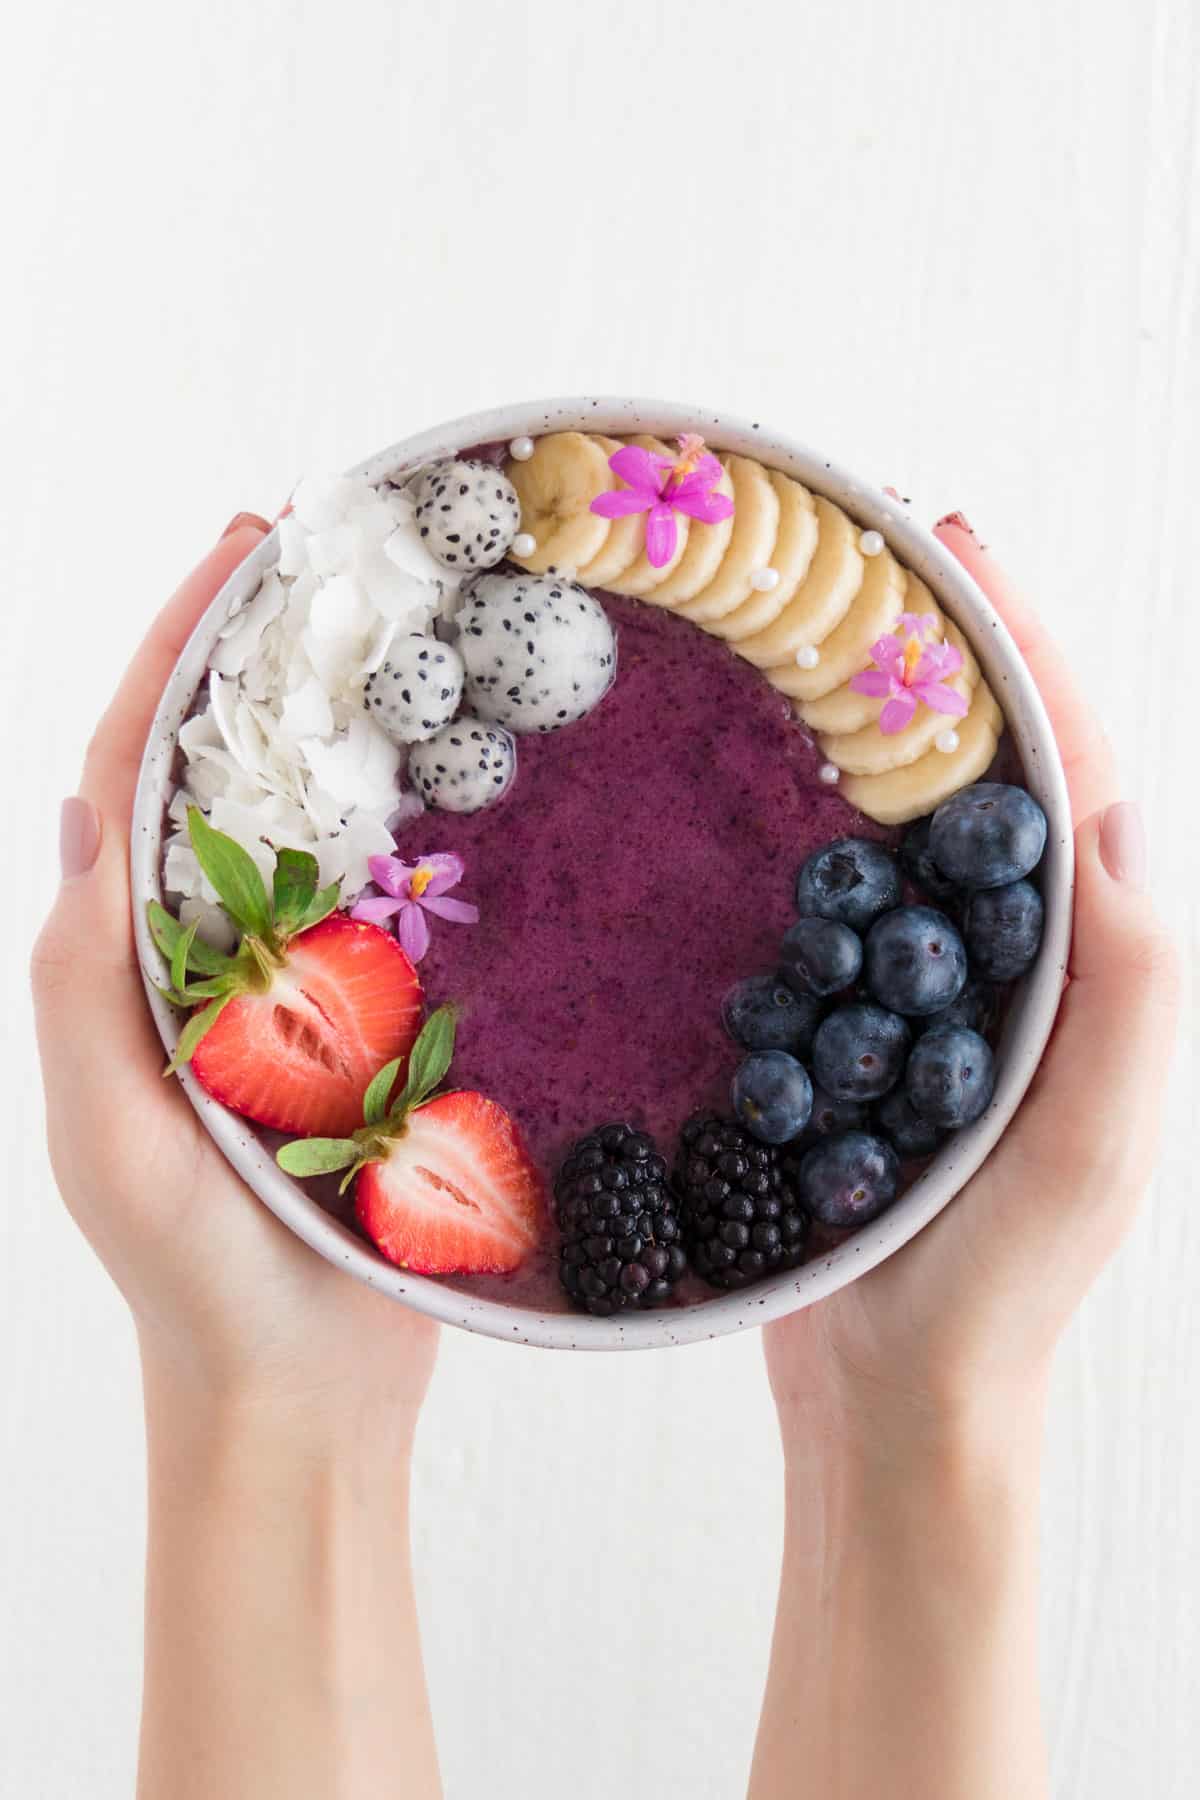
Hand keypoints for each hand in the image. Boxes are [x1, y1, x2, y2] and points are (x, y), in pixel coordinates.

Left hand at [32, 517, 437, 1434]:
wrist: (298, 1392)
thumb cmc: (194, 1277)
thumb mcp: (110, 1133)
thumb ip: (86, 984)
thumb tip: (85, 809)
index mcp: (126, 966)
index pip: (140, 775)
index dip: (176, 656)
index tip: (240, 552)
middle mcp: (207, 960)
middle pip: (228, 777)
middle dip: (262, 658)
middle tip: (331, 556)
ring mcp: (297, 993)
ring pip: (316, 831)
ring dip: (344, 727)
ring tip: (398, 630)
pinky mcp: (380, 1032)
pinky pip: (395, 910)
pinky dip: (419, 829)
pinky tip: (467, 781)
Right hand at [765, 517, 1178, 1451]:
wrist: (900, 1402)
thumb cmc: (1002, 1291)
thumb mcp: (1092, 1149)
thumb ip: (1132, 991)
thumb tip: (1114, 812)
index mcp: (1092, 973)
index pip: (1068, 779)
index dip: (1025, 656)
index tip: (959, 549)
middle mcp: (1023, 966)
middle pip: (994, 774)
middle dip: (953, 656)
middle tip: (885, 553)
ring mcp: (934, 999)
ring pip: (914, 827)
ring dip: (879, 723)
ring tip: (821, 630)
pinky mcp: (852, 1036)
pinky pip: (836, 905)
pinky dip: (810, 824)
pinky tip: (759, 784)